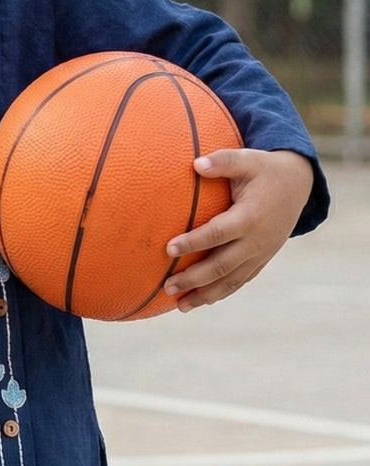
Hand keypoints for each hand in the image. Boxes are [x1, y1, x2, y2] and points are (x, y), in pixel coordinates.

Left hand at [163, 148, 313, 312]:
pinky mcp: (262, 259)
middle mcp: (257, 241)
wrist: (298, 186)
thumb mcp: (248, 160)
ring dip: (205, 295)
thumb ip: (223, 161)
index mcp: (250, 217)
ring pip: (232, 280)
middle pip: (222, 265)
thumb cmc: (265, 170)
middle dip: (194, 278)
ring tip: (179, 305)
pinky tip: (201, 301)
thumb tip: (196, 164)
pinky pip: (241, 280)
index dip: (194, 242)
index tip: (168, 249)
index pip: (218, 234)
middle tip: (167, 286)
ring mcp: (261, 253)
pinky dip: (222, 292)